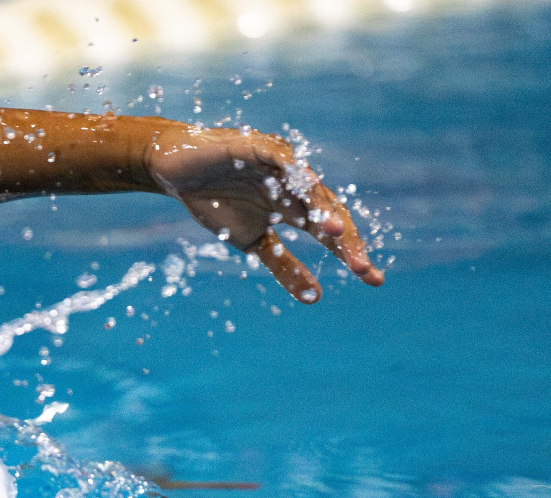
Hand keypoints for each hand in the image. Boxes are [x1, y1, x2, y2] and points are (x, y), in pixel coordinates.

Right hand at [145, 124, 383, 302]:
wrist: (178, 171)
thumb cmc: (216, 202)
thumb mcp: (254, 243)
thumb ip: (285, 267)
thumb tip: (315, 298)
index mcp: (298, 209)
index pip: (331, 233)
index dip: (351, 254)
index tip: (373, 280)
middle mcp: (298, 186)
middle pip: (330, 213)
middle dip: (345, 241)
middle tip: (361, 268)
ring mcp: (283, 165)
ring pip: (311, 188)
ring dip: (323, 211)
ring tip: (336, 235)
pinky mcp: (261, 147)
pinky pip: (284, 161)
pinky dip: (296, 175)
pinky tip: (309, 191)